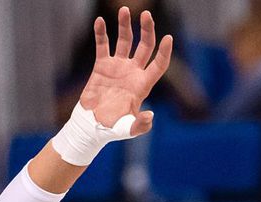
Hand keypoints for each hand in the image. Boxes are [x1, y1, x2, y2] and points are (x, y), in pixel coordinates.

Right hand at [79, 8, 173, 135]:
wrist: (92, 126)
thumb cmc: (112, 129)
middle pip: (144, 46)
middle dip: (147, 30)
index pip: (158, 65)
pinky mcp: (102, 65)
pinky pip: (103, 45)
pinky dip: (101, 33)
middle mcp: (133, 72)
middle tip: (147, 14)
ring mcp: (118, 67)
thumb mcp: (129, 130)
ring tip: (124, 10)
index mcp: (142, 85)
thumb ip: (140, 125)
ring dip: (125, 25)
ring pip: (124, 40)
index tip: (168, 38)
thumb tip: (150, 115)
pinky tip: (100, 21)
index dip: (164, 52)